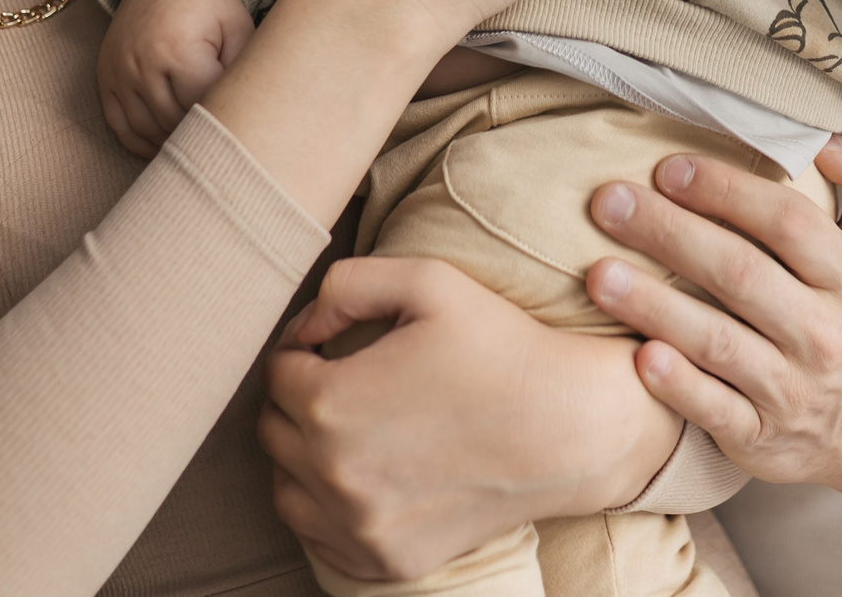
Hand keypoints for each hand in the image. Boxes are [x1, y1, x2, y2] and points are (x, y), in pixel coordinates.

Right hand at [97, 0, 254, 156]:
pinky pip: (119, 125)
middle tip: (222, 129)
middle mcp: (141, 64)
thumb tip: (247, 110)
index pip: (201, 105)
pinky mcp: (106, 77)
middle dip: (199, 128)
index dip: (223, 113)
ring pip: (146, 129)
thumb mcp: (238, 27)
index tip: (240, 112)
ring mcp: (119, 72)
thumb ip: (243, 68)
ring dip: (172, 140)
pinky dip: (141, 142)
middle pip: (173, 121)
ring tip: (198, 137)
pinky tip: (165, 144)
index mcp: (177, 50)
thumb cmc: (210, 1)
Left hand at [262, 256, 680, 581]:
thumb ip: (344, 285)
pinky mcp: (385, 561)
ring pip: (285, 487)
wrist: (568, 427)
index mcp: (331, 402)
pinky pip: (318, 536)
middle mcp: (332, 473)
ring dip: (304, 456)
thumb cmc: (499, 346)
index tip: (336, 347)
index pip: (276, 372)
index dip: (303, 350)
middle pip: (274, 430)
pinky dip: (327, 508)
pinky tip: (366, 476)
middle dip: (300, 400)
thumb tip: (302, 326)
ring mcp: (358, 526)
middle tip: (348, 382)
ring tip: (352, 429)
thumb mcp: (427, 280)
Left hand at [582, 132, 841, 500]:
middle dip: (669, 234)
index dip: (726, 191)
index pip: (787, 223)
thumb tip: (825, 138)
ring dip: (654, 306)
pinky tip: (638, 356)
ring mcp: (792, 389)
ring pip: (717, 342)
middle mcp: (823, 332)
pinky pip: (715, 410)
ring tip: (597, 274)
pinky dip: (677, 387)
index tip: (668, 169)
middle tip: (606, 203)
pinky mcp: (762, 437)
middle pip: (740, 275)